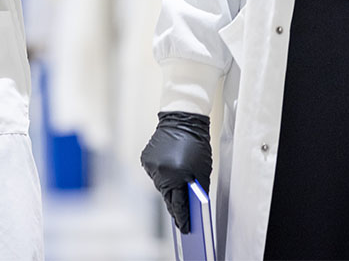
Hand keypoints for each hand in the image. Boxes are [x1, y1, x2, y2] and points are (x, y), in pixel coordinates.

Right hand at [140, 112, 212, 233]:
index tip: (185, 229)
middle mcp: (161, 173)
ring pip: (161, 186)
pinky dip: (163, 174)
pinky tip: (170, 168)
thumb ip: (197, 189)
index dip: (182, 218)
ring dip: (169, 187)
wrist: (182, 120)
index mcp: (176, 177)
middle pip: (168, 198)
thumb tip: (193, 206)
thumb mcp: (202, 170)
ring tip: (178, 184)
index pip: (178, 205)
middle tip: (181, 216)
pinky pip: (156, 174)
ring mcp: (152, 166)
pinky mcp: (146, 159)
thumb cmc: (196, 144)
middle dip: (175, 206)